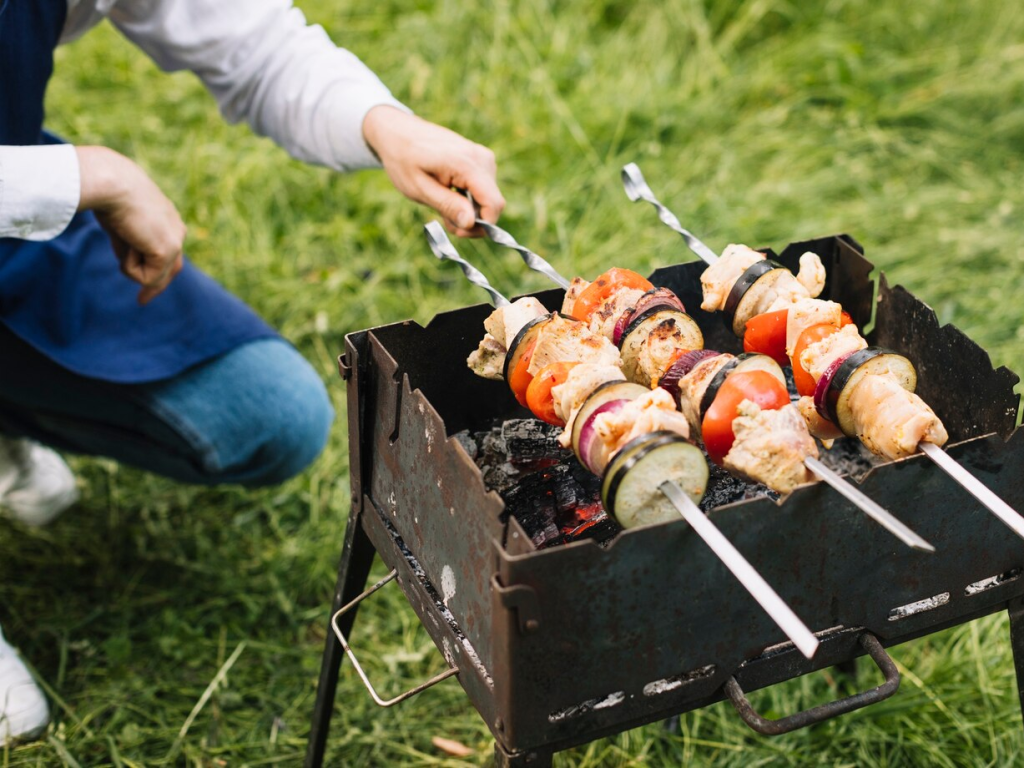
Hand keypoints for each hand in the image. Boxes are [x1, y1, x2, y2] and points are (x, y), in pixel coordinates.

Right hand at [76, 146, 186, 304]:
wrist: (112, 183)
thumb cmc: (109, 195)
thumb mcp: (121, 223)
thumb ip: (129, 242)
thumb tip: (128, 263)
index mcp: (170, 220)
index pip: (170, 253)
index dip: (159, 271)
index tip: (147, 287)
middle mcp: (178, 231)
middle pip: (172, 269)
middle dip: (156, 286)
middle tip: (141, 301)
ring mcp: (175, 242)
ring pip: (155, 276)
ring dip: (130, 264)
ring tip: (122, 237)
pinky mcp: (168, 251)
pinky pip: (147, 277)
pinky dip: (129, 265)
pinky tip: (127, 240)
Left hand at [362, 106, 504, 236]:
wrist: (398, 132)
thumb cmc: (404, 159)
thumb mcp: (419, 188)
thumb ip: (447, 206)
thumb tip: (471, 223)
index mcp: (467, 164)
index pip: (494, 204)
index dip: (482, 226)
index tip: (458, 231)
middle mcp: (482, 158)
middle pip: (493, 203)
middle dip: (472, 220)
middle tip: (445, 221)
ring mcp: (483, 157)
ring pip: (488, 198)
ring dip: (468, 210)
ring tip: (441, 204)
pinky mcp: (480, 159)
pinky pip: (483, 188)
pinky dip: (468, 198)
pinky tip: (448, 194)